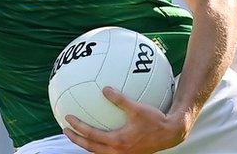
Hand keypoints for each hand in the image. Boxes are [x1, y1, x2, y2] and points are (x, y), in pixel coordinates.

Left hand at [63, 87, 189, 153]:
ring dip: (86, 143)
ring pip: (98, 151)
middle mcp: (119, 151)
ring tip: (77, 134)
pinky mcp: (128, 153)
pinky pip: (107, 150)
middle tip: (65, 129)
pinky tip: (97, 134)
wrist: (171, 134)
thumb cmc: (155, 120)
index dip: (78, 127)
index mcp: (118, 141)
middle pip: (91, 148)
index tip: (67, 118)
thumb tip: (105, 88)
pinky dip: (98, 144)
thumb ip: (120, 99)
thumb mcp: (137, 108)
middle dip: (76, 139)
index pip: (92, 135)